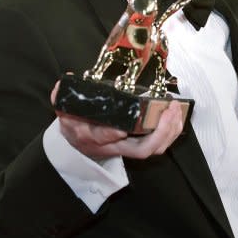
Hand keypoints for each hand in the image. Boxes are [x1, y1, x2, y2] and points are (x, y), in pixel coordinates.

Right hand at [50, 81, 184, 160]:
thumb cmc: (75, 123)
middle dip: (159, 133)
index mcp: (92, 136)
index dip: (111, 134)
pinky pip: (158, 144)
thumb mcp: (64, 110)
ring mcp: (126, 148)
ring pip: (152, 148)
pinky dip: (171, 131)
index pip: (103, 138)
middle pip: (140, 149)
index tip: (120, 128)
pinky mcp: (137, 144)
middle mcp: (112, 146)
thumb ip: (61, 97)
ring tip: (176, 111)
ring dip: (169, 132)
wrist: (77, 141)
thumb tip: (60, 87)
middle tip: (168, 111)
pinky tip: (176, 116)